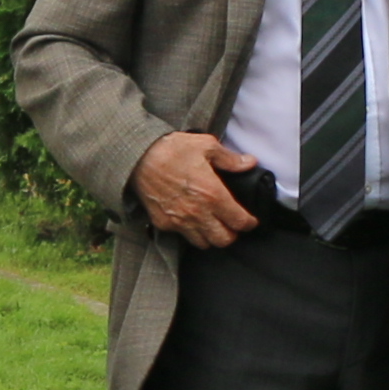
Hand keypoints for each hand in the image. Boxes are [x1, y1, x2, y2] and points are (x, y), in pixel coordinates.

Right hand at [134, 127, 265, 248]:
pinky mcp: (163, 223)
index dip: (249, 223)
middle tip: (231, 224)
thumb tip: (249, 162)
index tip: (250, 221)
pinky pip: (182, 236)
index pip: (239, 221)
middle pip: (224, 240)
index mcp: (213, 194)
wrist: (138, 157)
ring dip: (211, 236)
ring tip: (212, 225)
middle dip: (232, 234)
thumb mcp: (206, 146)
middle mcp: (198, 213)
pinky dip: (189, 232)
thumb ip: (230, 159)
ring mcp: (179, 221)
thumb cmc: (172, 149)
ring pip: (204, 243)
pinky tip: (190, 220)